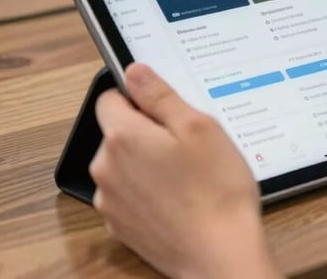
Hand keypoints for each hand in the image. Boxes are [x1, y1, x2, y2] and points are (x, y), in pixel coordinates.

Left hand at [90, 63, 281, 278]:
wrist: (220, 256)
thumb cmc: (215, 189)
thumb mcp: (198, 126)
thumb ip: (160, 95)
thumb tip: (135, 71)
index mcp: (123, 137)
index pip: (109, 97)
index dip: (138, 97)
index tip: (165, 108)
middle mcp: (106, 169)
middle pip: (116, 131)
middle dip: (146, 130)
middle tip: (187, 142)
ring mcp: (110, 202)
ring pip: (123, 163)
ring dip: (147, 162)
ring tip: (186, 173)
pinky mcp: (120, 227)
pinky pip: (128, 193)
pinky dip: (148, 190)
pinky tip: (179, 197)